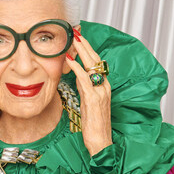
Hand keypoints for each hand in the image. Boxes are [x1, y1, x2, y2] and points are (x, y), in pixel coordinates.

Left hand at [64, 30, 112, 155]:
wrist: (100, 142)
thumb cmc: (94, 125)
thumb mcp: (87, 101)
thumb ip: (83, 87)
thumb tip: (76, 74)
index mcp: (103, 86)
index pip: (96, 62)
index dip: (87, 49)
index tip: (79, 37)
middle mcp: (104, 86)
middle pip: (96, 59)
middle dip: (85, 44)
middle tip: (76, 31)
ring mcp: (101, 92)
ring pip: (92, 66)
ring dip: (82, 51)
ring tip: (73, 39)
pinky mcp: (94, 99)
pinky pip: (85, 79)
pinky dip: (76, 68)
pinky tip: (69, 60)